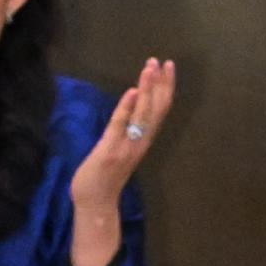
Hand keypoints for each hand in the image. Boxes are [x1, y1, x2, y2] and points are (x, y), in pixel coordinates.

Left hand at [69, 58, 176, 216]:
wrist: (96, 204)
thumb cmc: (104, 178)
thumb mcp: (120, 150)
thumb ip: (127, 131)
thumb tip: (130, 106)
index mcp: (142, 141)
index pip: (159, 110)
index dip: (166, 88)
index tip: (168, 68)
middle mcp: (140, 142)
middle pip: (157, 109)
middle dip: (161, 84)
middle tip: (163, 61)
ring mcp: (126, 146)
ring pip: (142, 114)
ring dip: (147, 90)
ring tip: (150, 68)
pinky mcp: (110, 151)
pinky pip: (120, 126)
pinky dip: (127, 108)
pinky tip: (131, 91)